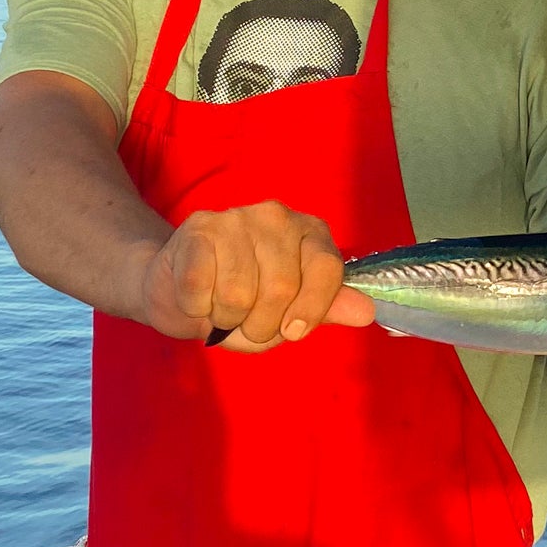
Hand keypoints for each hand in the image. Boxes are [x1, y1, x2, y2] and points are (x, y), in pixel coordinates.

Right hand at [135, 201, 376, 350]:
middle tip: (248, 323)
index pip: (327, 268)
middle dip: (262, 324)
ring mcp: (235, 218)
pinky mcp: (197, 229)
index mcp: (310, 233)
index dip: (311, 308)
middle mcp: (277, 216)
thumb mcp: (292, 312)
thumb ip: (326, 308)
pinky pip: (202, 288)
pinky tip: (198, 297)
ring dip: (227, 319)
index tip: (294, 330)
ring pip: (238, 293)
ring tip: (221, 309)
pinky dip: (197, 308)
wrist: (179, 290)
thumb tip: (366, 312)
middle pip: (281, 287)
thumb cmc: (245, 304)